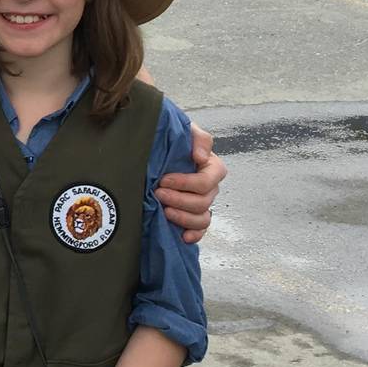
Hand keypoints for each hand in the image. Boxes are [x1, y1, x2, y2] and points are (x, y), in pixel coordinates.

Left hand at [156, 122, 224, 243]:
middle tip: (158, 193)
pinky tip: (182, 236)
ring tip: (164, 211)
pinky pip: (200, 231)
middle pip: (203, 202)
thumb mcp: (185, 130)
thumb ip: (199, 139)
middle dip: (179, 199)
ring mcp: (202, 204)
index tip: (164, 179)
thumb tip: (201, 157)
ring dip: (183, 217)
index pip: (208, 180)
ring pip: (202, 218)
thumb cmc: (172, 140)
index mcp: (211, 167)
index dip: (186, 183)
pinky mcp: (192, 216)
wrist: (157, 150)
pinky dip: (194, 235)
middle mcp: (210, 188)